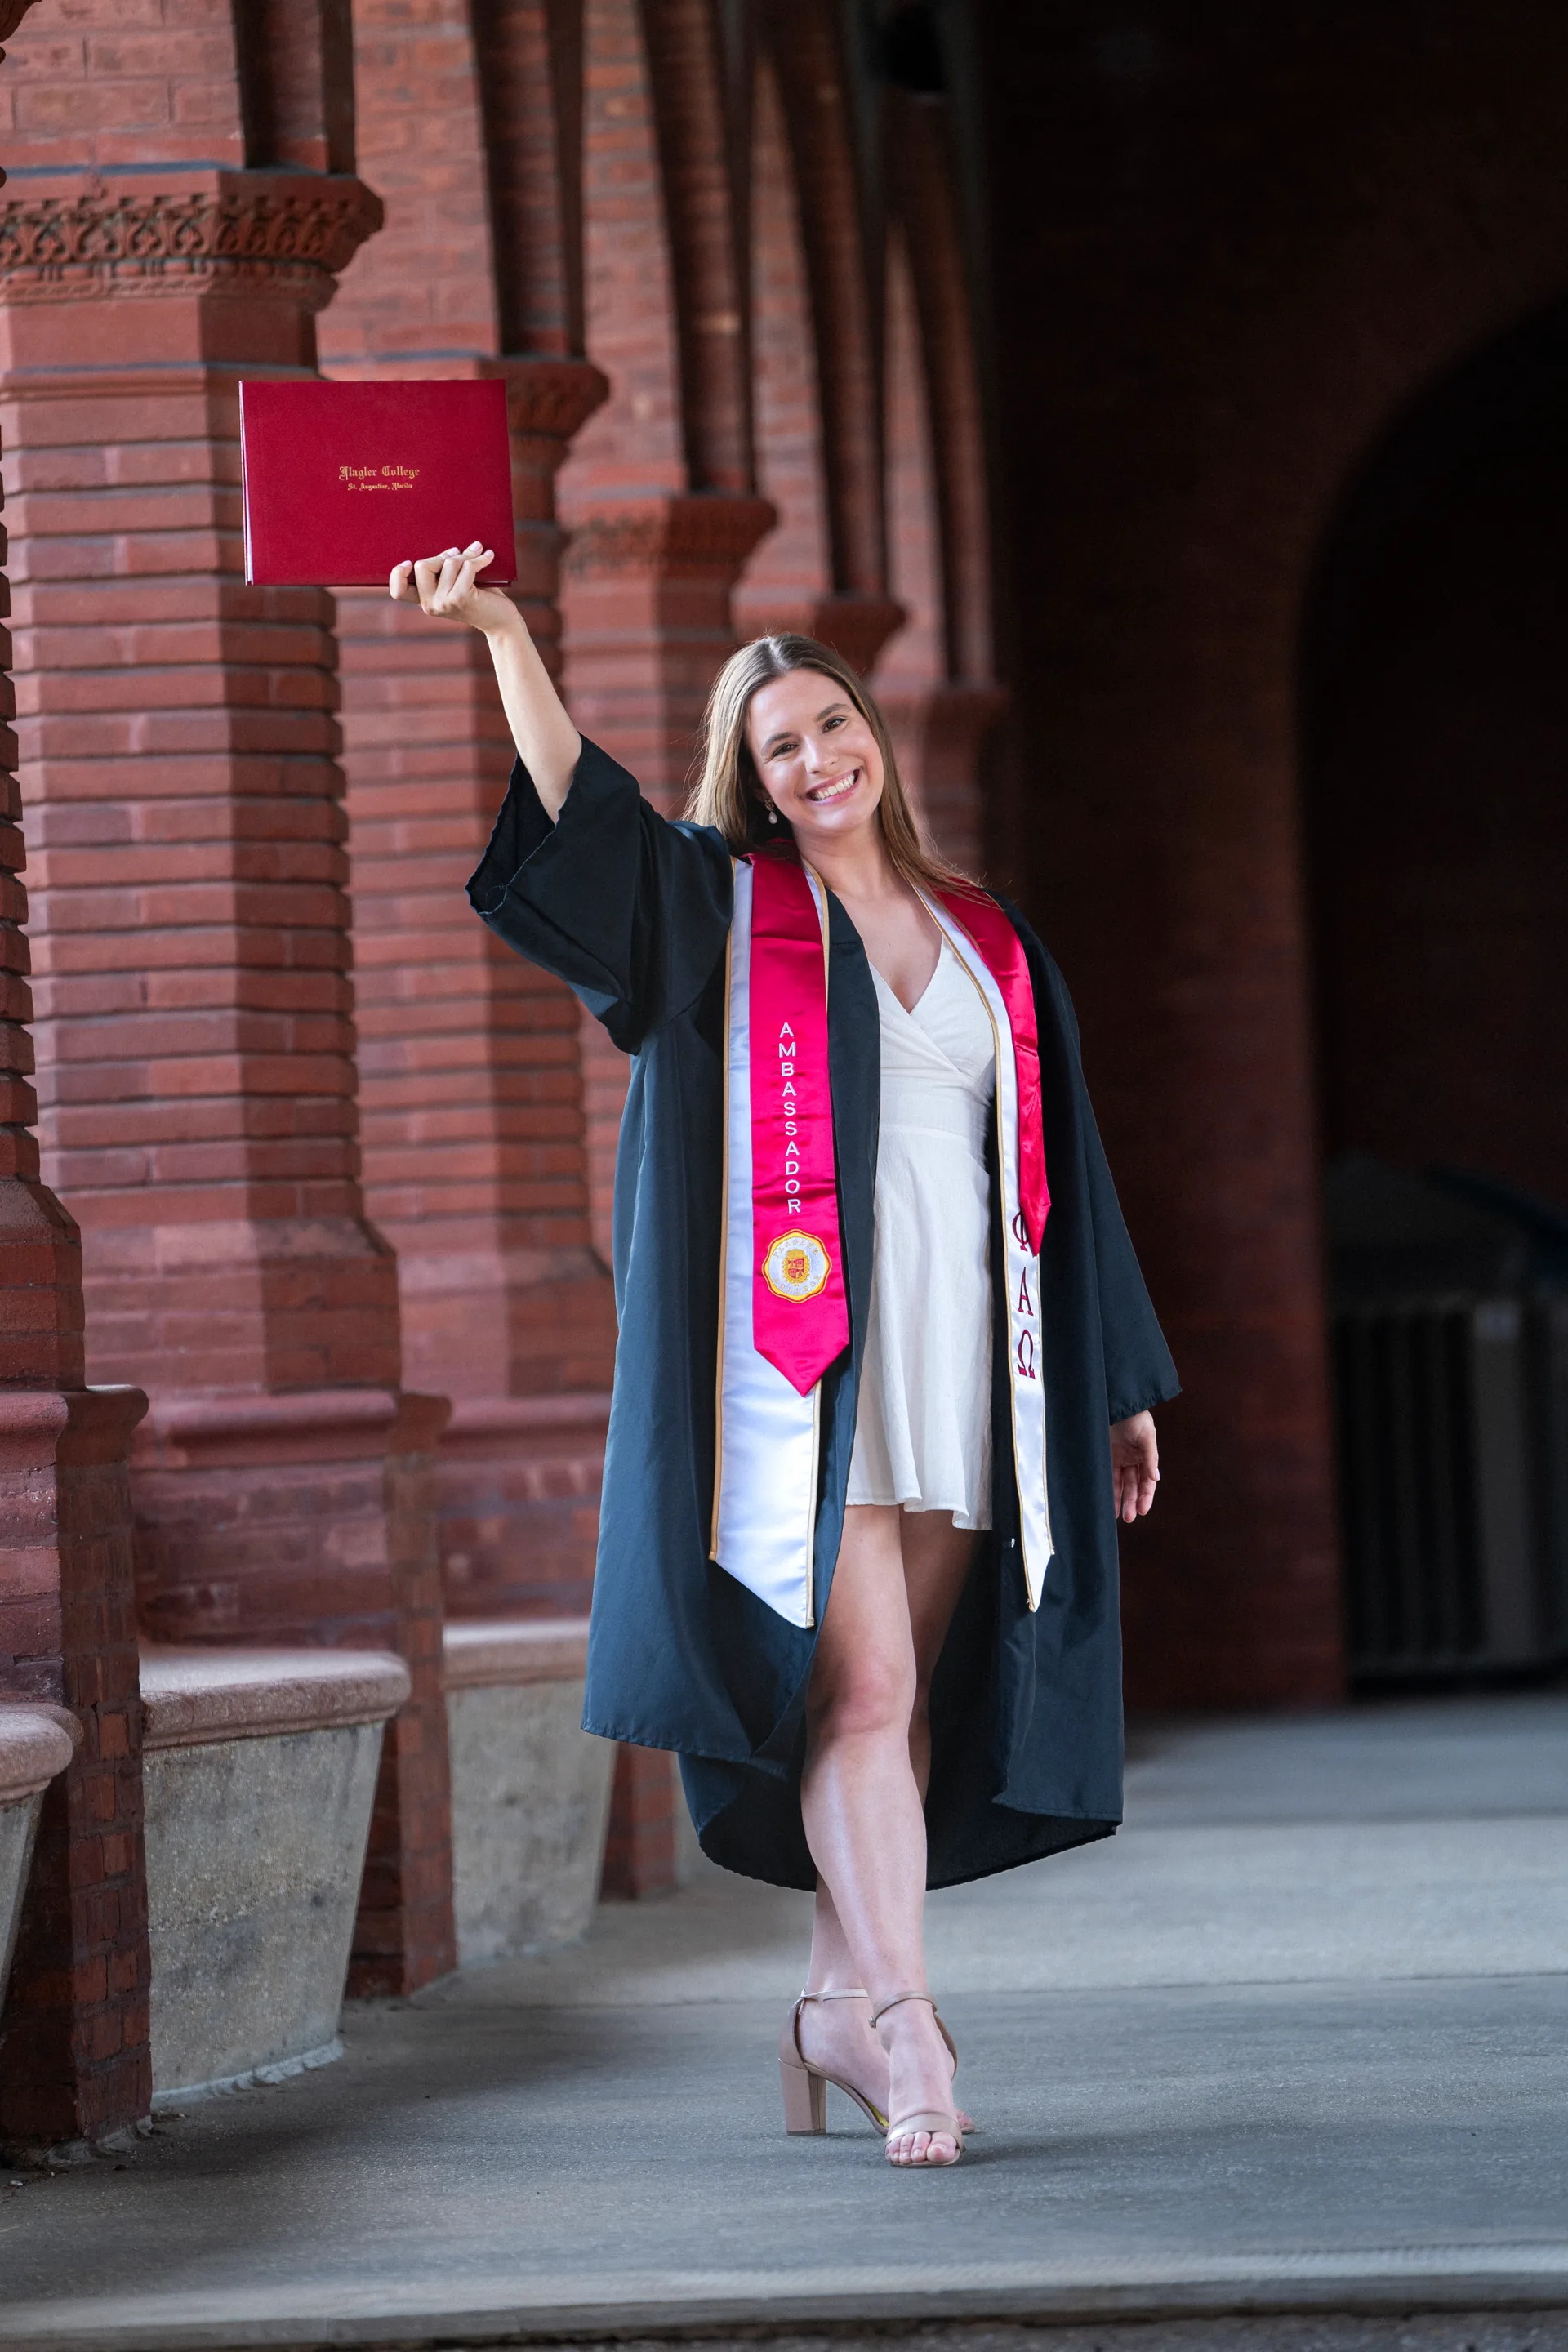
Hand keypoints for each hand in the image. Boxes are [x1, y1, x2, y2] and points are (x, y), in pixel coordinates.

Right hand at [390, 543, 520, 637]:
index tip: (408, 562)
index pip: (399, 591)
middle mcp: (430, 605)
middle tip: (460, 553)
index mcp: (424, 601)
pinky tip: (488, 556)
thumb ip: (442, 573)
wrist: (501, 621)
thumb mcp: (455, 586)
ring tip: (479, 553)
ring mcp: (444, 602)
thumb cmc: (480, 599)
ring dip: (467, 554)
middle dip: (443, 555)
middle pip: (422, 565)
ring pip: (449, 563)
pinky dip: (479, 559)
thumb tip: (446, 547)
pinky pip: (466, 566)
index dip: (397, 575)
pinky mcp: (461, 597)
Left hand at [1109, 1409, 1158, 1523]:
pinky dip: (1107, 1488)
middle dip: (1132, 1502)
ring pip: (1120, 1484)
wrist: (1117, 1402)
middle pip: (1133, 1486)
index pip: (1147, 1482)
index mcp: (1146, 1457)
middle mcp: (1133, 1460)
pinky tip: (1106, 1501)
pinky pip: (1107, 1475)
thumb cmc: (1136, 1417)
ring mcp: (1119, 1459)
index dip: (1146, 1496)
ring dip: (1119, 1500)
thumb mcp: (1147, 1436)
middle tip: (1129, 1518)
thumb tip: (1155, 1478)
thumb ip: (1150, 1457)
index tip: (1143, 1511)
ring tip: (1117, 1516)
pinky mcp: (1106, 1456)